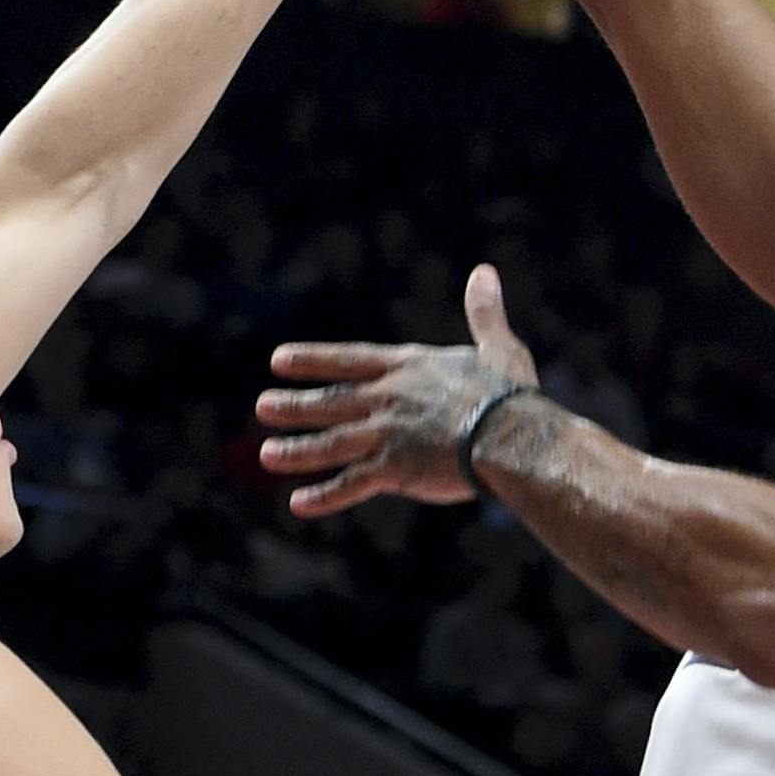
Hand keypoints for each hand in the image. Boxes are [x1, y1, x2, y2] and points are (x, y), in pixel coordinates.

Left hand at [258, 264, 540, 514]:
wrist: (512, 438)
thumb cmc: (510, 395)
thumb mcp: (497, 346)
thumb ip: (484, 312)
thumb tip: (485, 272)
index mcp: (408, 368)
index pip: (349, 360)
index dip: (312, 360)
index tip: (279, 361)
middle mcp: (388, 398)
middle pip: (330, 401)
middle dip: (294, 406)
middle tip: (262, 407)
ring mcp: (386, 434)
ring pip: (331, 443)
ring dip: (297, 451)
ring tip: (266, 455)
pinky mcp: (394, 470)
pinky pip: (351, 485)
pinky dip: (324, 496)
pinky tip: (298, 504)